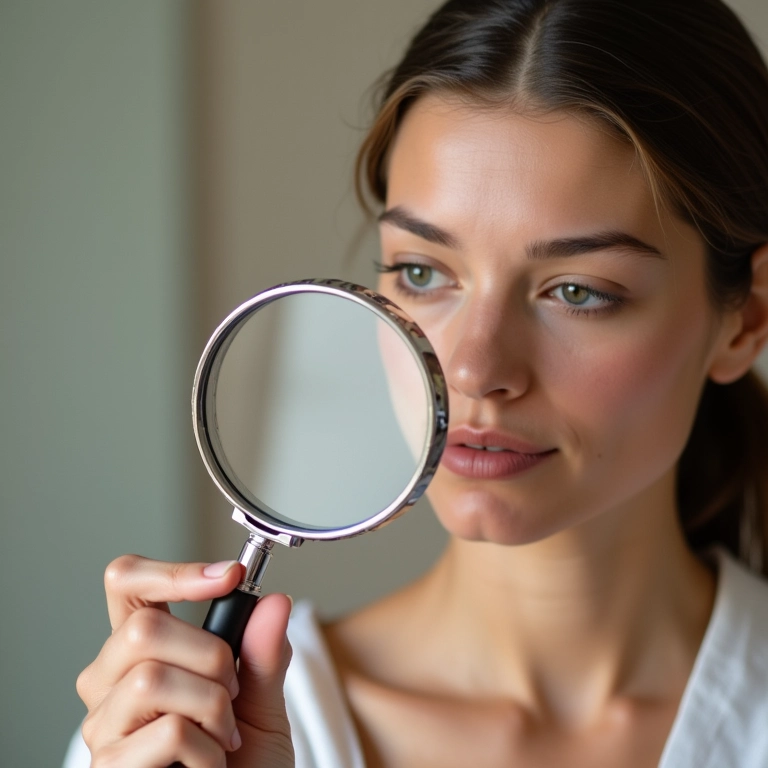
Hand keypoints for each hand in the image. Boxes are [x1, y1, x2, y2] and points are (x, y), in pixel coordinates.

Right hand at [76, 555, 294, 766]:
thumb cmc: (242, 765)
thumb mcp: (263, 704)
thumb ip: (264, 654)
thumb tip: (274, 601)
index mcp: (143, 652)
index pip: (126, 584)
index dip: (172, 571)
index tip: (229, 576)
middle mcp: (110, 684)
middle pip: (142, 629)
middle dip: (209, 654)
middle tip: (232, 691)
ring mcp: (103, 729)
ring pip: (150, 679)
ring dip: (211, 705)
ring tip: (222, 734)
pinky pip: (166, 733)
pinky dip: (207, 749)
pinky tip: (209, 766)